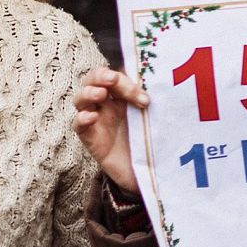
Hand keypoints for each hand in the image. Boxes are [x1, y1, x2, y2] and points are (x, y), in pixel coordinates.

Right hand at [73, 66, 147, 193]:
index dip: (124, 77)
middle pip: (93, 80)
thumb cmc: (154, 140)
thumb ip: (157, 101)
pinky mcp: (91, 139)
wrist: (149, 172)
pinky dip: (82, 118)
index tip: (143, 94)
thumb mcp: (157, 117)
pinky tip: (92, 117)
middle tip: (113, 79)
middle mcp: (108, 105)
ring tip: (100, 94)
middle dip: (101, 76)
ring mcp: (98, 121)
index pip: (115, 73)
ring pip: (80, 99)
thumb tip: (168, 79)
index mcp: (124, 95)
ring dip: (88, 92)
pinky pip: (78, 125)